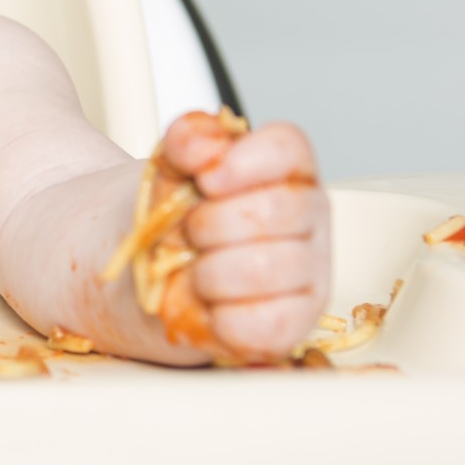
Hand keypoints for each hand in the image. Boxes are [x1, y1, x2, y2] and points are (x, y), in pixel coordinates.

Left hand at [160, 112, 330, 362]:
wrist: (154, 270)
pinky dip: (222, 318)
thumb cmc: (174, 214)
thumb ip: (186, 141)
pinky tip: (210, 304)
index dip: (245, 161)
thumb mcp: (169, 166)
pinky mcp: (298, 321)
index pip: (288, 147)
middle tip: (187, 233)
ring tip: (194, 270)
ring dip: (208, 272)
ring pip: (266, 268)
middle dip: (209, 224)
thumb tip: (205, 148)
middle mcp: (309, 215)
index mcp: (285, 167)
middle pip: (275, 210)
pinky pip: (267, 323)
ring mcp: (311, 270)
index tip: (206, 179)